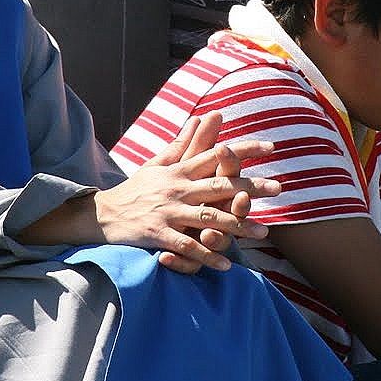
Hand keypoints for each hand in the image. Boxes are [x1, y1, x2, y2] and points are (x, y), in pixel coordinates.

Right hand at [97, 112, 279, 273]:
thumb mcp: (159, 163)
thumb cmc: (137, 189)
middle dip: (250, 187)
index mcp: (179, 170)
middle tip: (278, 188)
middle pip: (219, 185)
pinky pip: (186, 247)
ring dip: (237, 225)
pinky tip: (226, 264)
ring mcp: (167, 211)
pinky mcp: (157, 234)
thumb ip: (184, 143)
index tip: (271, 147)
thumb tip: (202, 116)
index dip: (244, 150)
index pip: (216, 155)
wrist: (102, 214)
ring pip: (208, 217)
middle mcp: (176, 188)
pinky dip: (206, 255)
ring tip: (263, 232)